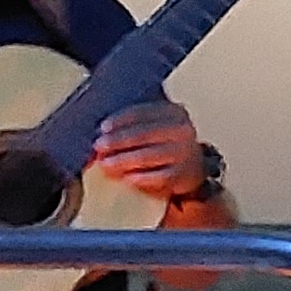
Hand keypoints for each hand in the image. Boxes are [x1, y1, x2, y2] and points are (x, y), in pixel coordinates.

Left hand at [86, 101, 210, 201]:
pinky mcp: (182, 176)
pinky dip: (139, 178)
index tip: (103, 128)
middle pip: (144, 133)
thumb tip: (101, 135)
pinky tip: (126, 179)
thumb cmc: (163, 144)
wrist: (191, 168)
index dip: (120, 120)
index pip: (142, 112)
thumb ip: (131, 127)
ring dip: (122, 160)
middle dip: (118, 140)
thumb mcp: (153, 127)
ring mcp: (184, 153)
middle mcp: (182, 130)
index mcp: (173, 112)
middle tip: (99, 146)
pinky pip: (157, 177)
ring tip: (105, 164)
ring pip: (147, 156)